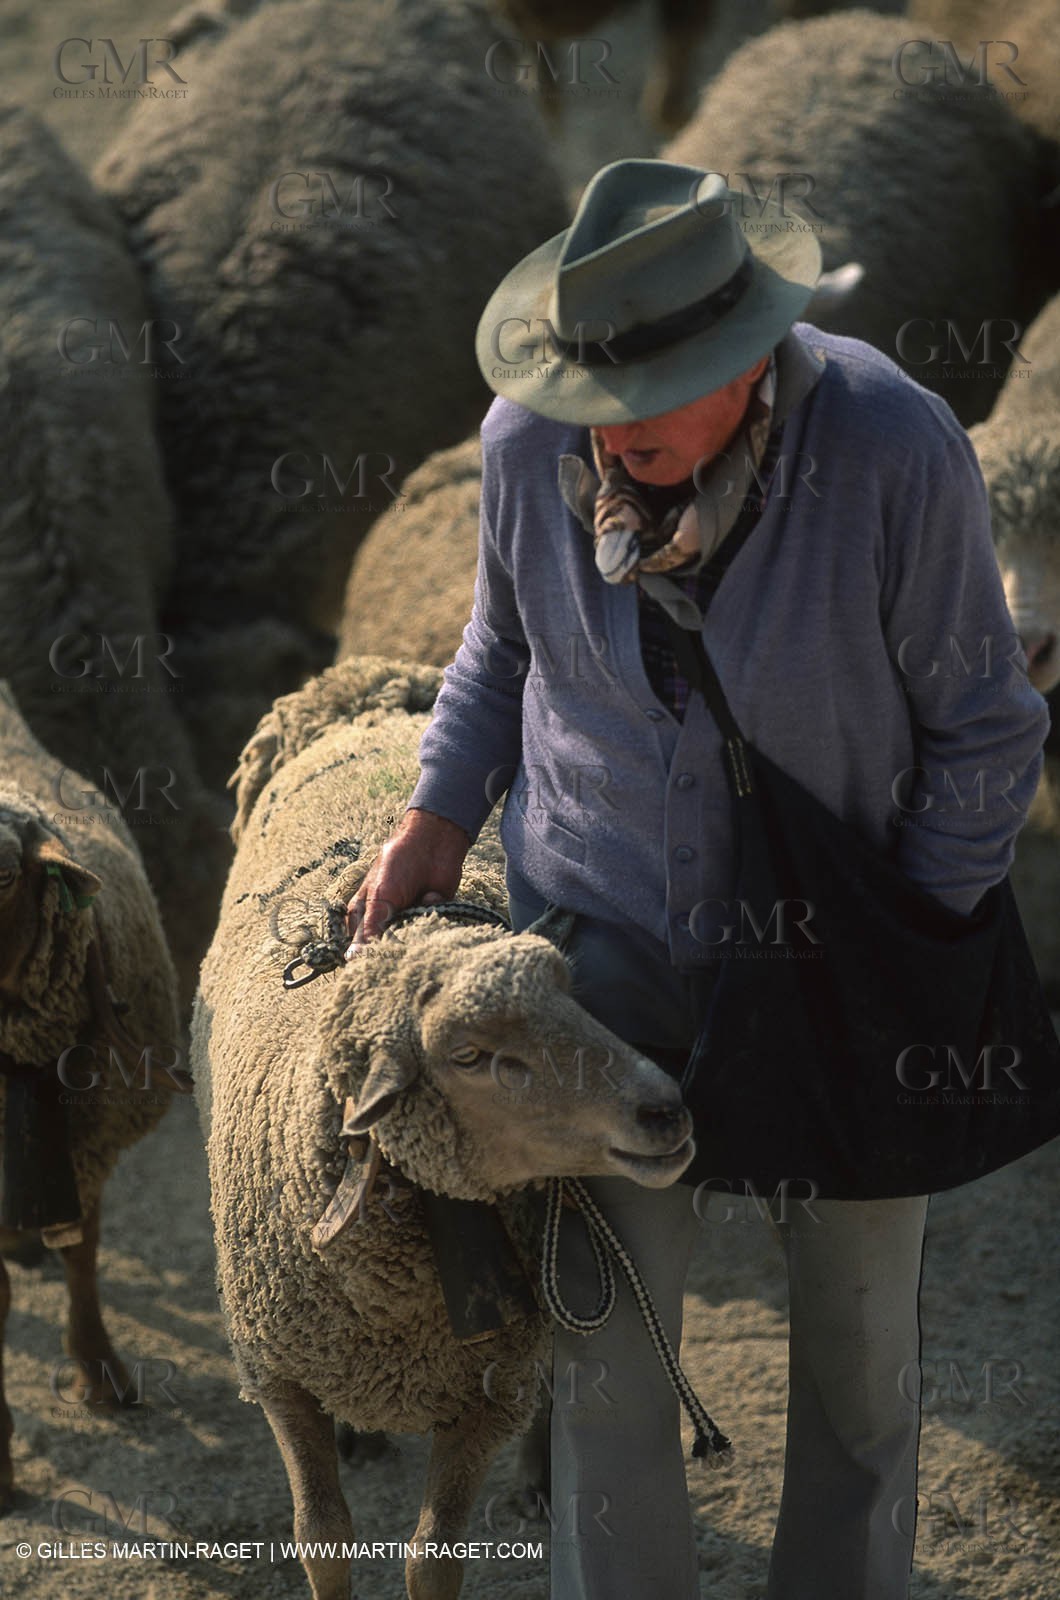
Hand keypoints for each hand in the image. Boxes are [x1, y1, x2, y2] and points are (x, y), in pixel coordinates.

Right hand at [345, 808, 469, 953]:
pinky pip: (431, 933)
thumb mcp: (379, 897)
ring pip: (409, 944)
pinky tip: (431, 898)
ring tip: (415, 911)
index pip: (360, 947)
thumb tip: (354, 959)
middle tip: (400, 932)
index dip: (366, 956)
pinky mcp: (431, 918)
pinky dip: (432, 919)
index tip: (375, 963)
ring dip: (414, 934)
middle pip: (386, 949)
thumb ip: (369, 928)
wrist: (433, 841)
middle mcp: (385, 921)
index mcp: (364, 916)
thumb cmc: (397, 864)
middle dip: (394, 946)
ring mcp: (409, 921)